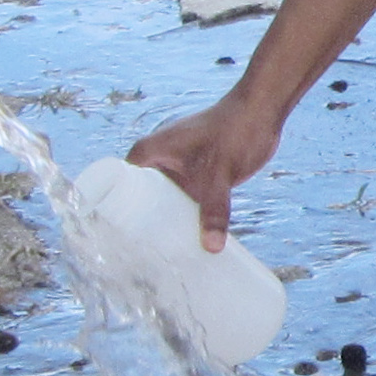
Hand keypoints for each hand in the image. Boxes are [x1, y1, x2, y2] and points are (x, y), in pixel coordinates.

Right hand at [125, 94, 287, 251]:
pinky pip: (185, 206)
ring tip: (162, 262)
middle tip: (141, 262)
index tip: (116, 245)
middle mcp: (157, 163)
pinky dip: (187, 222)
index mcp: (148, 153)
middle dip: (141, 230)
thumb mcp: (219, 172)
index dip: (114, 216)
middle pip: (139, 203)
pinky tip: (188, 246)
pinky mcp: (196, 181)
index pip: (118, 189)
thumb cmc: (234, 130)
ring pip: (164, 206)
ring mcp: (177, 173)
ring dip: (166, 228)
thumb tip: (211, 247)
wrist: (261, 113)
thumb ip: (214, 208)